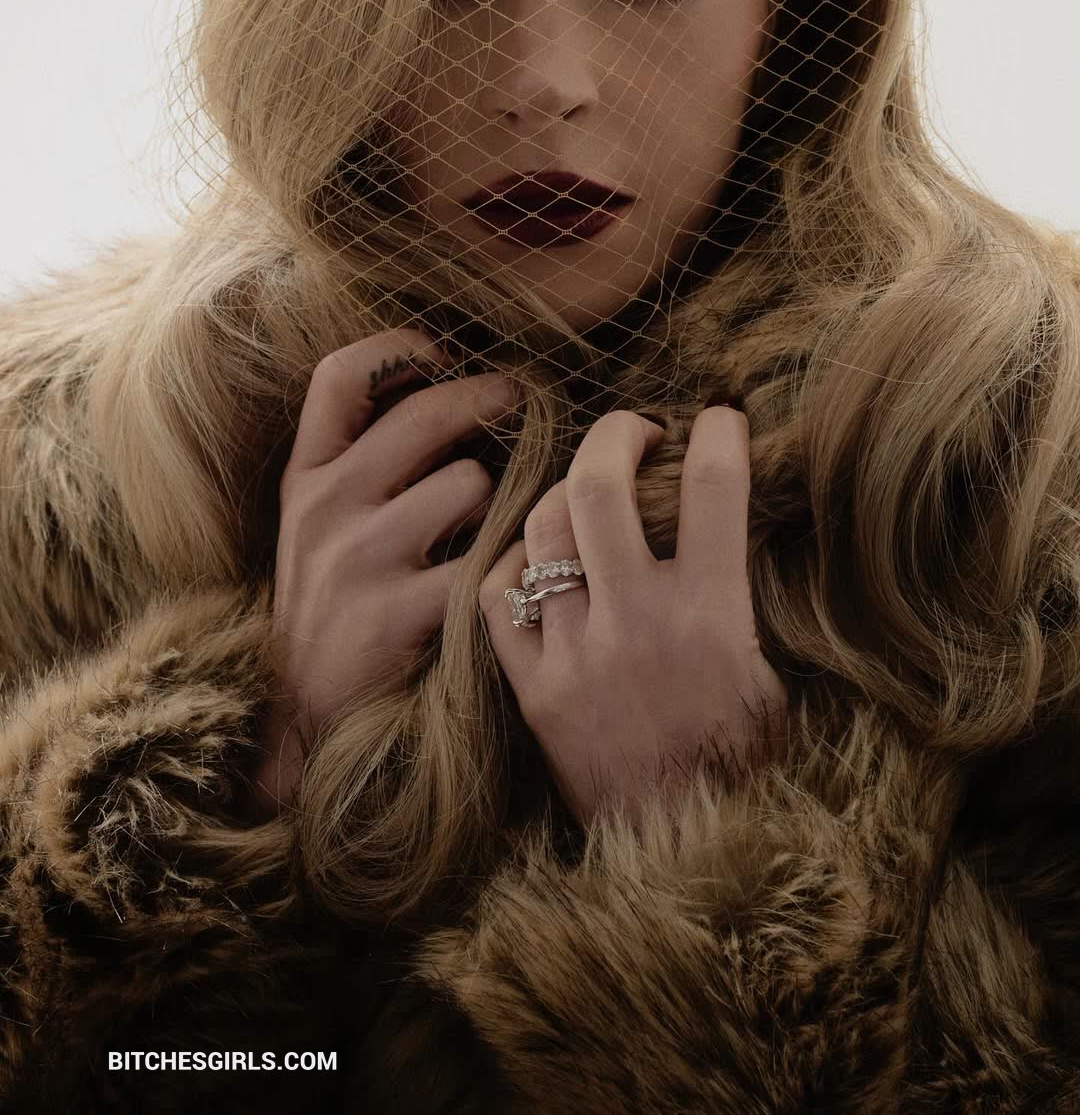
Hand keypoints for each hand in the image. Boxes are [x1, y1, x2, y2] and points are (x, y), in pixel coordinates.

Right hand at [248, 328, 521, 819]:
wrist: (302, 720)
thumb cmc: (332, 609)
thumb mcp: (320, 527)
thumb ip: (365, 465)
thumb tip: (457, 396)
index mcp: (306, 478)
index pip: (340, 376)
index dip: (397, 348)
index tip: (441, 352)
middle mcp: (325, 507)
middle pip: (425, 413)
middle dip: (489, 396)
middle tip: (522, 400)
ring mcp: (357, 559)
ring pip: (469, 484)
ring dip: (498, 502)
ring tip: (493, 529)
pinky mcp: (395, 614)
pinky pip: (484, 559)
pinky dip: (507, 564)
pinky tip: (507, 577)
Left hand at [479, 408, 786, 829]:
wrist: (686, 858)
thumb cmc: (741, 765)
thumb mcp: (767, 676)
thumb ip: (734, 594)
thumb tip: (718, 517)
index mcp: (714, 618)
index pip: (715, 490)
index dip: (721, 433)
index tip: (721, 419)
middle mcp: (638, 626)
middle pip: (600, 487)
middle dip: (615, 434)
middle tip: (635, 431)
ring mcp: (575, 657)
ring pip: (542, 532)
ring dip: (565, 495)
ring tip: (587, 496)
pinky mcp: (531, 691)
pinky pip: (497, 600)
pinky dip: (512, 567)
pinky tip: (535, 563)